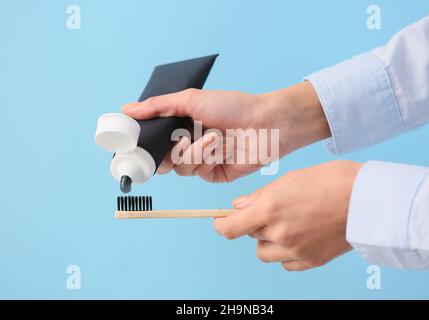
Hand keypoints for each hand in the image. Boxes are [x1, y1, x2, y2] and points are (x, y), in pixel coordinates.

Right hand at [122, 82, 329, 181]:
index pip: (155, 140)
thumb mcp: (191, 99)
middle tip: (182, 139)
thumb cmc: (232, 106)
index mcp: (182, 126)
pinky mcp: (214, 175)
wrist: (265, 124)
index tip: (139, 144)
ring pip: (180, 167)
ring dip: (195, 152)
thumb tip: (127, 109)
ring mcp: (202, 161)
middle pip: (163, 158)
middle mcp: (189, 145)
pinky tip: (220, 148)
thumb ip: (158, 106)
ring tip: (212, 138)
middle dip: (171, 150)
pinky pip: (198, 173)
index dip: (147, 144)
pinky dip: (207, 159)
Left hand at [214, 160, 362, 270]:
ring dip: (269, 241)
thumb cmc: (332, 181)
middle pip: (250, 237)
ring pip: (266, 253)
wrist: (369, 200)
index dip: (220, 225)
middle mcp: (280, 233)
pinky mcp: (312, 261)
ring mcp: (296, 250)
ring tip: (289, 224)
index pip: (229, 228)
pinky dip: (286, 253)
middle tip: (274, 210)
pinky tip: (300, 237)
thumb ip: (260, 195)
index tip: (221, 221)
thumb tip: (239, 206)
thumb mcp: (290, 178)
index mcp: (270, 209)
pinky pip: (287, 264)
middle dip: (255, 224)